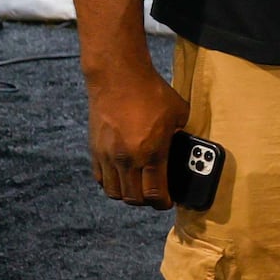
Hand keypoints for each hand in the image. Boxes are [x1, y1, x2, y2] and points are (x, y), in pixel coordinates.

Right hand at [84, 59, 188, 209]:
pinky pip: (100, 178)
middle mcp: (127, 159)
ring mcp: (108, 155)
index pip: (155, 193)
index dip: (163, 203)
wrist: (118, 76)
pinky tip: (121, 176)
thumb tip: (184, 147)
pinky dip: (110, 182)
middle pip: (133, 198)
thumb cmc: (151, 91)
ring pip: (114, 192)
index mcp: (151, 152)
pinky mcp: (94, 149)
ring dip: (127, 194)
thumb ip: (181, 134)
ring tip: (137, 188)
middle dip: (146, 202)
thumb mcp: (179, 113)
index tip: (168, 202)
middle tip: (154, 196)